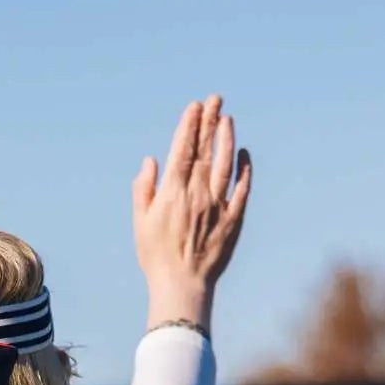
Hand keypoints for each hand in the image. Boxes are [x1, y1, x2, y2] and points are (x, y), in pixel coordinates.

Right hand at [131, 95, 251, 331]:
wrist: (183, 285)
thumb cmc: (156, 256)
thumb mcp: (141, 222)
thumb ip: (145, 188)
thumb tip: (152, 160)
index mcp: (173, 192)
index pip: (182, 149)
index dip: (189, 125)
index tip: (194, 106)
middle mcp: (197, 193)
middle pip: (205, 150)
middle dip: (209, 122)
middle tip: (215, 99)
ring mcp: (218, 205)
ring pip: (225, 164)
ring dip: (226, 139)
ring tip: (227, 119)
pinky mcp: (233, 219)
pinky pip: (241, 188)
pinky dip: (243, 169)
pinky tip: (243, 154)